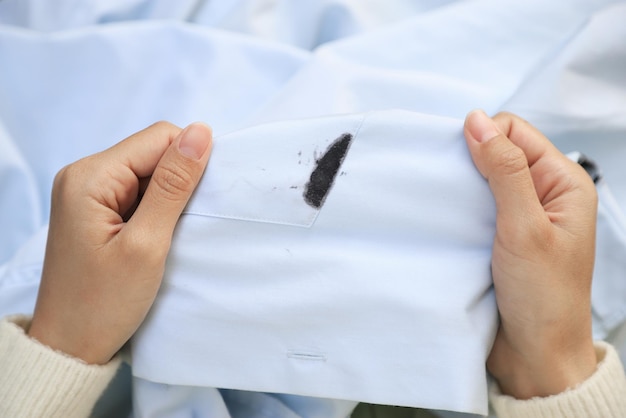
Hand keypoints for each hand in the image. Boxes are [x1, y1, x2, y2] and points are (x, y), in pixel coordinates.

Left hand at [28, 122, 212, 364]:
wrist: (69, 345)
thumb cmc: (103, 303)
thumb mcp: (147, 244)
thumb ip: (174, 184)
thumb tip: (201, 132)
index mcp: (90, 176)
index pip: (159, 137)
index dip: (190, 161)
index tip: (201, 202)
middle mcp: (84, 175)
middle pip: (154, 152)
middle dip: (179, 182)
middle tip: (182, 225)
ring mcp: (87, 192)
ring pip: (150, 173)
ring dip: (169, 199)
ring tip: (168, 236)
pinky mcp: (95, 209)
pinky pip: (139, 192)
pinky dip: (157, 210)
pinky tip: (158, 236)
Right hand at [464, 110, 597, 398]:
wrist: (534, 354)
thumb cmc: (544, 296)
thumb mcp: (525, 227)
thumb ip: (504, 171)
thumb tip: (477, 121)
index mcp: (562, 182)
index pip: (515, 132)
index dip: (484, 138)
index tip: (460, 162)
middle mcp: (541, 194)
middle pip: (496, 152)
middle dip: (468, 163)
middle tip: (451, 189)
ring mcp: (518, 216)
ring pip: (479, 180)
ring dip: (460, 189)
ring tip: (447, 207)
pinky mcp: (497, 236)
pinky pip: (471, 207)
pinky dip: (456, 210)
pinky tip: (447, 221)